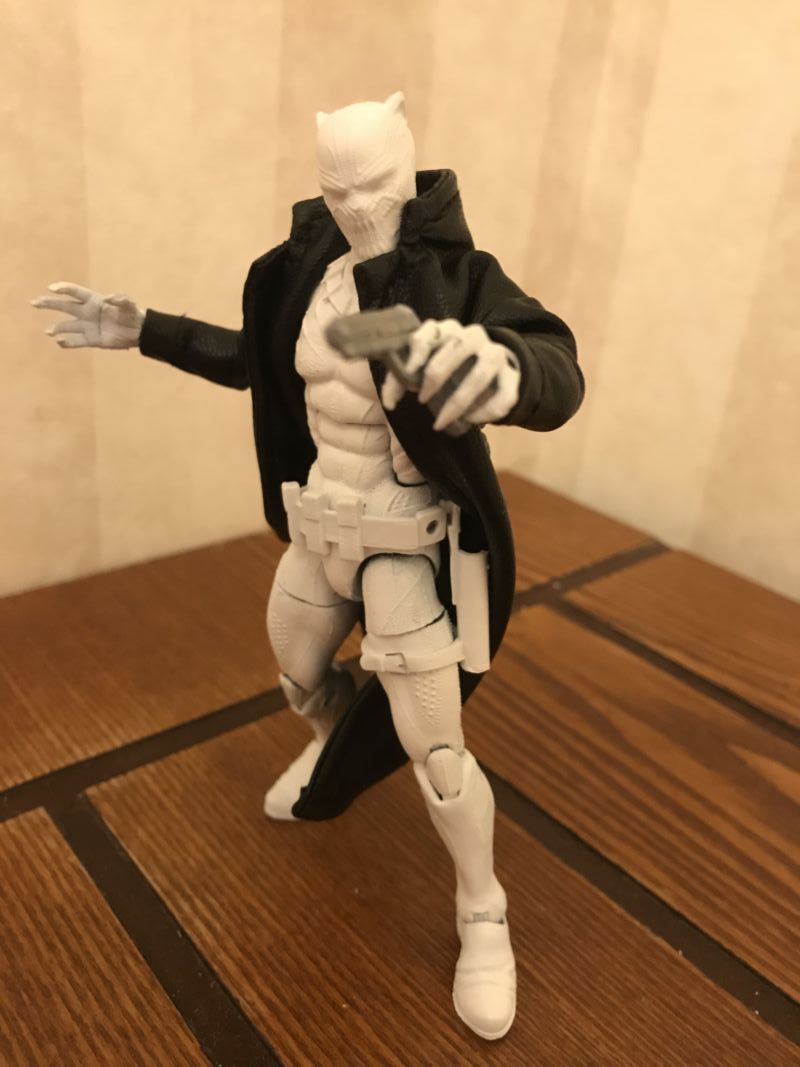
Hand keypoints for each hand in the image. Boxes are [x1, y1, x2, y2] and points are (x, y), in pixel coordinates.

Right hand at [31, 282, 144, 349]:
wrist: (138, 331)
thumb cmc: (132, 314)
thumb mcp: (129, 304)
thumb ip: (120, 299)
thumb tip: (110, 298)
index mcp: (94, 300)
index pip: (75, 292)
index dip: (64, 289)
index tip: (52, 288)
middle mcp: (87, 312)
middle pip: (65, 306)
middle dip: (49, 303)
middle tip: (35, 303)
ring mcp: (88, 326)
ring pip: (68, 325)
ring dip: (57, 328)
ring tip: (49, 331)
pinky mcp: (92, 339)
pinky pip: (77, 341)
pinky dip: (68, 342)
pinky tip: (59, 342)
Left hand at [381, 318, 519, 432]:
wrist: (493, 370)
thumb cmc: (449, 368)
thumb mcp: (425, 367)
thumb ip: (402, 379)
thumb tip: (389, 403)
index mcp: (447, 330)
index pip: (431, 329)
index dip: (418, 351)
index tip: (409, 373)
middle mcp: (473, 336)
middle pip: (455, 348)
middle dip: (436, 377)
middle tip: (421, 400)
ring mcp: (495, 354)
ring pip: (479, 375)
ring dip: (458, 402)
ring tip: (440, 422)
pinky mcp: (512, 375)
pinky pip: (503, 394)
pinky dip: (486, 411)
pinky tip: (471, 421)